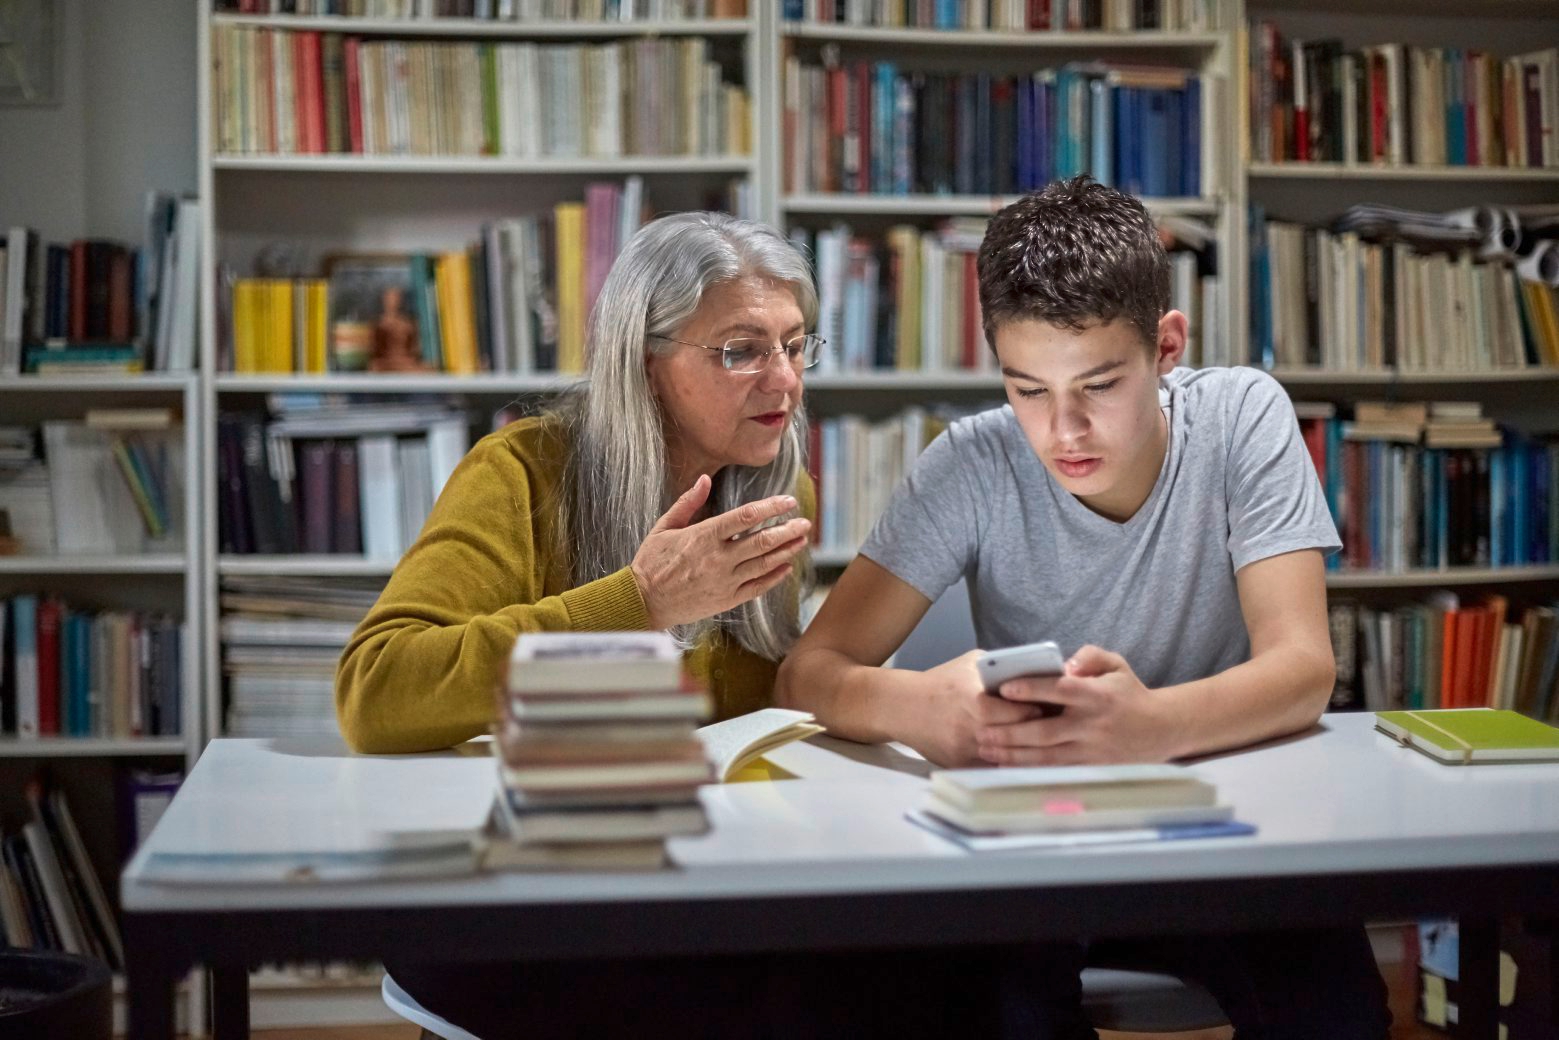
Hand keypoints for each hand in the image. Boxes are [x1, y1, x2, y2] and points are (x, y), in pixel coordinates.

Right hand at [631, 475, 811, 629]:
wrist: (643, 602)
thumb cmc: (652, 562)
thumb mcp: (664, 526)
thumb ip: (688, 502)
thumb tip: (704, 479)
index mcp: (704, 536)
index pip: (746, 516)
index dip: (771, 507)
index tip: (788, 501)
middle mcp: (718, 558)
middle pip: (763, 541)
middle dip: (788, 530)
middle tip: (805, 522)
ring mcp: (724, 581)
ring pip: (764, 564)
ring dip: (786, 551)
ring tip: (802, 540)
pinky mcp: (726, 600)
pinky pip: (757, 587)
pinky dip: (774, 577)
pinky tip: (786, 567)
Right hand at [899, 650, 1050, 766]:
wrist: (903, 707)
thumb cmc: (941, 681)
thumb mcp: (969, 664)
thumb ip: (998, 667)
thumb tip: (1033, 670)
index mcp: (973, 699)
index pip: (1017, 711)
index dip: (1036, 710)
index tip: (1050, 707)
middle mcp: (969, 727)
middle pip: (1015, 735)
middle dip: (1035, 731)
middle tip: (1053, 726)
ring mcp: (964, 748)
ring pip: (1006, 755)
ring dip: (1023, 749)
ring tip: (1040, 740)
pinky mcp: (959, 763)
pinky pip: (991, 765)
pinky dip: (1006, 760)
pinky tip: (1020, 754)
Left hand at [977, 645, 1175, 764]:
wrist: (1160, 729)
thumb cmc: (1128, 693)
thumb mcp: (1116, 665)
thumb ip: (1090, 656)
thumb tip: (1066, 664)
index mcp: (1097, 696)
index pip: (1061, 691)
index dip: (1033, 689)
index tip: (1005, 688)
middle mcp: (1092, 726)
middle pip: (1046, 731)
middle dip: (1011, 732)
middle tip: (981, 729)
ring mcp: (1091, 751)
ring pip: (1046, 757)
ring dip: (1013, 755)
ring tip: (985, 749)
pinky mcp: (1091, 769)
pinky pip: (1055, 772)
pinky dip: (1029, 771)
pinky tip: (1006, 767)